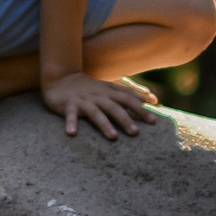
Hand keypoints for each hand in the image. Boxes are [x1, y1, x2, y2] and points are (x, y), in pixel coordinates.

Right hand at [40, 72, 156, 139]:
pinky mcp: (68, 105)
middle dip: (126, 119)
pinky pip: (70, 115)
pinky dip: (71, 123)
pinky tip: (72, 134)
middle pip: (114, 107)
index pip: (128, 99)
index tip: (154, 121)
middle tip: (136, 133)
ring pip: (96, 113)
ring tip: (113, 137)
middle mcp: (98, 96)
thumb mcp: (109, 88)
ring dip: (105, 124)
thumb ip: (128, 93)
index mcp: (109, 92)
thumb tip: (151, 100)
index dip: (141, 109)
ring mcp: (84, 101)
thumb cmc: (90, 87)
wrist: (61, 78)